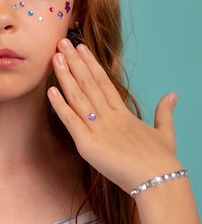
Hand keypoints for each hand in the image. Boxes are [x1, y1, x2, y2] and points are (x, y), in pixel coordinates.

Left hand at [47, 39, 180, 193]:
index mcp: (124, 114)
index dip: (91, 64)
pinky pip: (71, 122)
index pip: (104, 82)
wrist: (160, 181)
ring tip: (55, 56)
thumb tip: (172, 95)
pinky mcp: (88, 145)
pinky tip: (51, 90)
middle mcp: (109, 117)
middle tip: (61, 42)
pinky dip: (60, 106)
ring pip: (78, 97)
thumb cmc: (162, 161)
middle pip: (88, 83)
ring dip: (65, 76)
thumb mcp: (164, 132)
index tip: (81, 48)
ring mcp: (98, 129)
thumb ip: (164, 112)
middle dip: (74, 62)